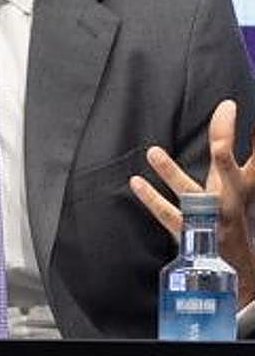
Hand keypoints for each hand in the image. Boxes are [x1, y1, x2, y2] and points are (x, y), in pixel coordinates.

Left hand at [129, 99, 254, 304]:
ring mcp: (210, 218)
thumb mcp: (245, 187)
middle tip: (217, 142)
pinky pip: (167, 214)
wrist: (239, 270)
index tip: (236, 109)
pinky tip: (135, 181)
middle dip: (224, 154)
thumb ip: (247, 157)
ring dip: (171, 173)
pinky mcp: (189, 233)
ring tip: (153, 151)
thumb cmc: (235, 215)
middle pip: (230, 173)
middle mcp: (231, 200)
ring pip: (192, 194)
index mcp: (246, 187)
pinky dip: (151, 198)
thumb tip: (229, 119)